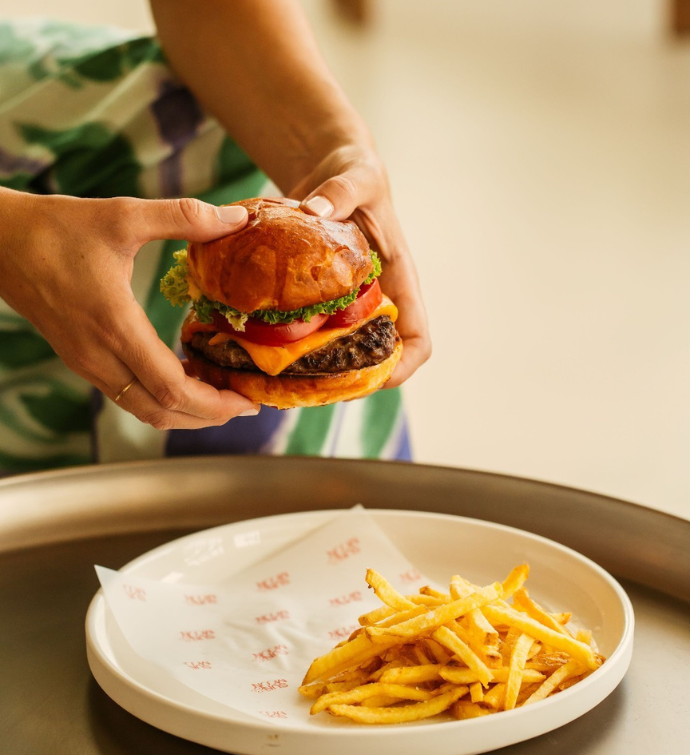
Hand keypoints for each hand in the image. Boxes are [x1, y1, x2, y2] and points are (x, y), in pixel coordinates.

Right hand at [0, 189, 259, 428]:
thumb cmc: (57, 227)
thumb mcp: (123, 215)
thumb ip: (184, 216)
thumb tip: (238, 218)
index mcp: (114, 326)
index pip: (171, 388)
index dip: (215, 403)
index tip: (249, 401)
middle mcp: (100, 356)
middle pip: (163, 411)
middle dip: (210, 415)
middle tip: (247, 404)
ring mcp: (88, 364)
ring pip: (145, 410)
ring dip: (188, 413)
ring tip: (223, 396)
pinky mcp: (82, 360)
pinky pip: (129, 396)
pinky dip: (164, 399)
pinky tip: (186, 379)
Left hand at [291, 145, 431, 387]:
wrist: (332, 171)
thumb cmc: (357, 175)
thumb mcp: (356, 176)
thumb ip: (341, 192)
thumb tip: (314, 212)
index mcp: (399, 282)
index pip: (417, 339)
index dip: (402, 366)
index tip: (372, 376)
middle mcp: (376, 301)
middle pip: (376, 359)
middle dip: (350, 380)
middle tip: (312, 388)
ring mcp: (348, 305)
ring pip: (341, 354)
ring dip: (317, 372)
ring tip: (282, 380)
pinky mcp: (320, 300)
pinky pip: (311, 333)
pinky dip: (291, 347)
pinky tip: (261, 350)